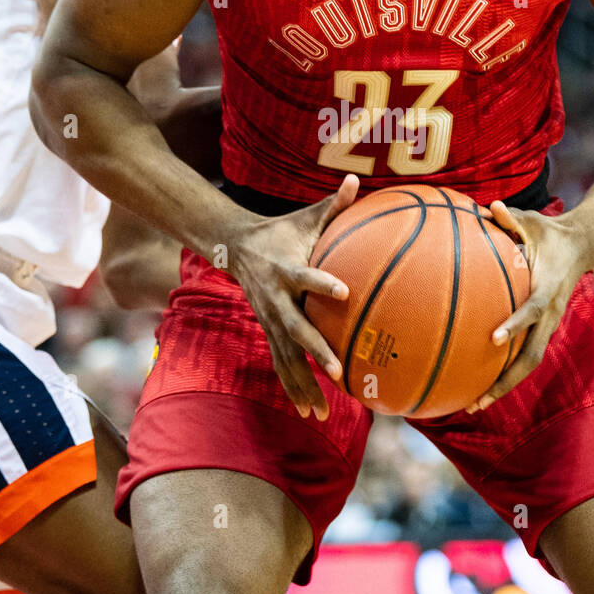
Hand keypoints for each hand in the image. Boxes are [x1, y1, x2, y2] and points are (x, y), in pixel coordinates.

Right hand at [228, 175, 358, 420]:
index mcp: (287, 269)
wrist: (234, 248)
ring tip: (323, 412)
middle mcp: (276, 300)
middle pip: (295, 329)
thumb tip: (359, 180)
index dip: (322, 282)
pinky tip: (310, 412)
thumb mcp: (305, 216)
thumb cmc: (282, 231)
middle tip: (338, 371)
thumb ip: (334, 204)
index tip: (344, 289)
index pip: (306, 276)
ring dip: (303, 384)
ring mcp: (269, 320)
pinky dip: (294, 388)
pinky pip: (281, 363)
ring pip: (286, 356)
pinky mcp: (268, 332)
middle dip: (316, 351)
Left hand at [466, 202, 592, 413]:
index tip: (493, 338)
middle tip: (478, 399)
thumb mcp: (532, 220)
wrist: (579, 246)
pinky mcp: (542, 330)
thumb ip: (511, 217)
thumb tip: (490, 206)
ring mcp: (548, 326)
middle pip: (531, 356)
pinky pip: (524, 357)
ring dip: (504, 386)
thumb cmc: (548, 232)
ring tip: (474, 405)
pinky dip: (505, 374)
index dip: (514, 325)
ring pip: (528, 364)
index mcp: (547, 290)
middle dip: (505, 380)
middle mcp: (550, 315)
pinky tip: (479, 385)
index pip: (531, 311)